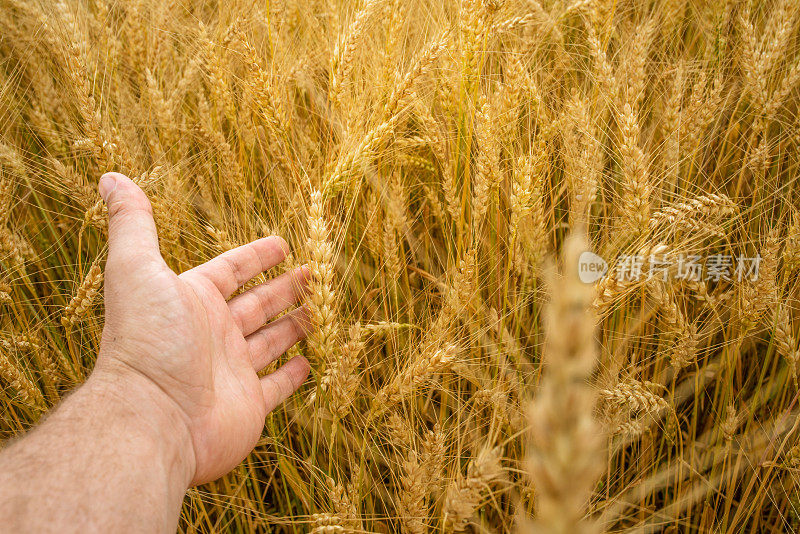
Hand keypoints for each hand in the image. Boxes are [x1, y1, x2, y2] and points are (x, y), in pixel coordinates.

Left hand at [92, 172, 310, 485]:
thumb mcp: (136, 268)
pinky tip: (309, 361)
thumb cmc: (148, 340)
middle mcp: (213, 334)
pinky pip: (278, 386)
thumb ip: (132, 224)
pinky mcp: (250, 405)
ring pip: (271, 341)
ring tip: (321, 309)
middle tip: (313, 273)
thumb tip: (110, 176)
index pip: (231, 271)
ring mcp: (233, 371)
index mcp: (193, 300)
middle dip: (284, 288)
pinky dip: (293, 375)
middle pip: (257, 304)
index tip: (283, 243)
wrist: (154, 417)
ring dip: (295, 324)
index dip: (256, 256)